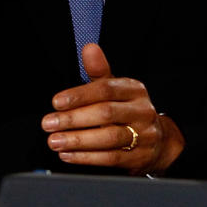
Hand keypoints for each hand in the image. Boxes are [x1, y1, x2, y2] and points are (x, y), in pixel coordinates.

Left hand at [41, 43, 183, 174]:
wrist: (158, 140)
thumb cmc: (128, 110)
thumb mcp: (117, 88)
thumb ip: (99, 70)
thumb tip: (89, 48)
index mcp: (135, 90)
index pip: (106, 89)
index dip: (80, 95)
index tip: (56, 102)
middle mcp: (141, 111)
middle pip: (106, 113)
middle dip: (74, 119)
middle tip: (49, 124)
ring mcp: (143, 135)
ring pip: (109, 137)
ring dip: (78, 140)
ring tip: (54, 141)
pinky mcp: (138, 157)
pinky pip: (110, 158)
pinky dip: (86, 157)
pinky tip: (67, 154)